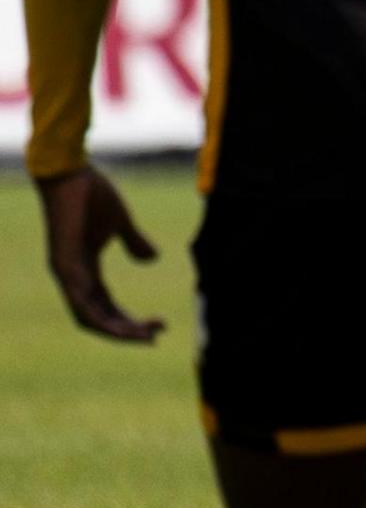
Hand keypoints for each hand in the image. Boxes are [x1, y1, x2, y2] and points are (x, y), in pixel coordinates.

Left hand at [37, 165, 165, 343]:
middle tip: (157, 334)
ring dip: (116, 330)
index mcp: (86, 269)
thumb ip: (135, 242)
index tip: (159, 325)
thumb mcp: (121, 222)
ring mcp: (67, 272)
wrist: (70, 173)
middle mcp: (73, 277)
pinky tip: (119, 320)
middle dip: (128, 331)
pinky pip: (78, 299)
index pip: (107, 307)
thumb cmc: (92, 194)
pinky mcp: (63, 263)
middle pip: (99, 318)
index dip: (131, 321)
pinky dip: (97, 314)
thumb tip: (152, 259)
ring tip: (144, 334)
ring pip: (88, 316)